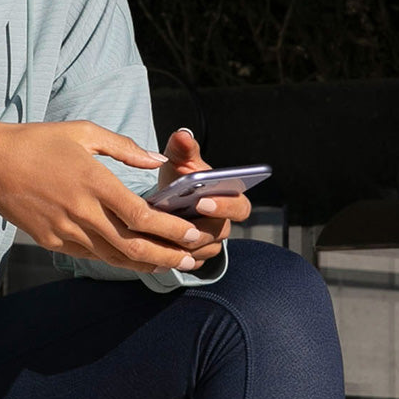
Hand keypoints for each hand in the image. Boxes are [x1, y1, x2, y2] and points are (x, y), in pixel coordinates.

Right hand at [0, 119, 218, 272]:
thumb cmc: (38, 141)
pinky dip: (113, 258)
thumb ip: (124, 148)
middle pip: (132, 246)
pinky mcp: (49, 240)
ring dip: (143, 263)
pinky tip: (130, 258)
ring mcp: (64, 230)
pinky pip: (88, 254)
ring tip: (168, 265)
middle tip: (190, 262)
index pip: (141, 216)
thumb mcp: (84, 132)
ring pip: (112, 257)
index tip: (192, 234)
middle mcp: (81, 212)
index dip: (170, 230)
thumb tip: (156, 159)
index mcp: (93, 182)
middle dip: (166, 256)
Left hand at [154, 128, 250, 256]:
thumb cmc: (180, 180)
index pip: (240, 206)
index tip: (202, 201)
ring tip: (160, 234)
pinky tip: (158, 247)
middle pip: (219, 233)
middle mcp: (225, 224)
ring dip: (183, 244)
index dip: (225, 206)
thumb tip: (182, 135)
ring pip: (204, 251)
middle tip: (176, 223)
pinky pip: (190, 264)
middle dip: (197, 229)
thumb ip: (183, 150)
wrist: (168, 204)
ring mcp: (212, 243)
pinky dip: (175, 257)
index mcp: (230, 198)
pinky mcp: (197, 259)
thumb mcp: (180, 163)